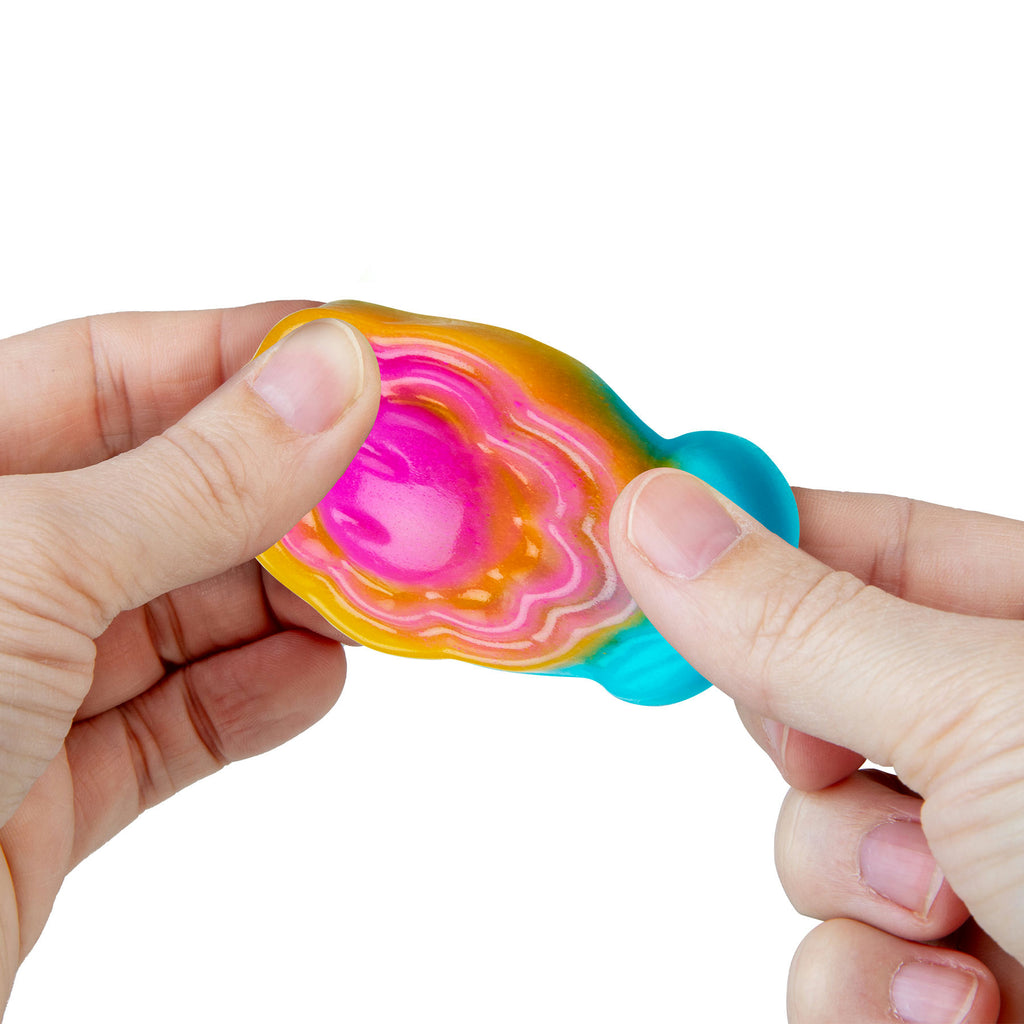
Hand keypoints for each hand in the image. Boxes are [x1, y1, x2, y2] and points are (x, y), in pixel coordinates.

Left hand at [0, 302, 378, 1010]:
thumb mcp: (31, 569)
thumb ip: (197, 477)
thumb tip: (331, 375)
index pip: (119, 373)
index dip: (250, 358)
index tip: (367, 359)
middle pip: (171, 498)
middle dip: (294, 494)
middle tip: (403, 487)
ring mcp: (13, 683)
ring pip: (185, 614)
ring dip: (292, 602)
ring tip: (381, 589)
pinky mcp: (44, 791)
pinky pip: (174, 724)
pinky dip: (255, 699)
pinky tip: (316, 677)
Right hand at [611, 471, 1023, 1022]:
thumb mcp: (986, 715)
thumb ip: (800, 621)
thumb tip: (655, 514)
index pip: (854, 540)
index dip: (747, 542)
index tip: (643, 542)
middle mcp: (1008, 739)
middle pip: (810, 697)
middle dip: (806, 747)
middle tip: (842, 763)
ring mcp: (983, 862)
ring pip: (811, 840)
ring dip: (846, 885)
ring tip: (948, 914)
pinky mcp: (960, 982)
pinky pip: (834, 963)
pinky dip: (865, 993)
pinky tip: (958, 1011)